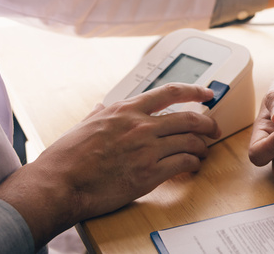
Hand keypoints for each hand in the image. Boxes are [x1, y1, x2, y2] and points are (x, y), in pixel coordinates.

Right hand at [0, 83, 220, 248]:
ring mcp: (146, 149)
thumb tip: (102, 105)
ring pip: (190, 141)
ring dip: (202, 146)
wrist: (60, 183)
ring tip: (203, 151)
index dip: (194, 91)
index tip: (207, 93)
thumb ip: (100, 113)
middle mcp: (140, 125)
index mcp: (126, 110)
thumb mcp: (85, 123)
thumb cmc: (67, 156)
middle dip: (207, 123)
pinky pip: (183, 163)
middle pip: (188, 118)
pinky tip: (193, 166)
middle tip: (213, 129)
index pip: (170, 92)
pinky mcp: (149, 173)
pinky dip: (193, 164)